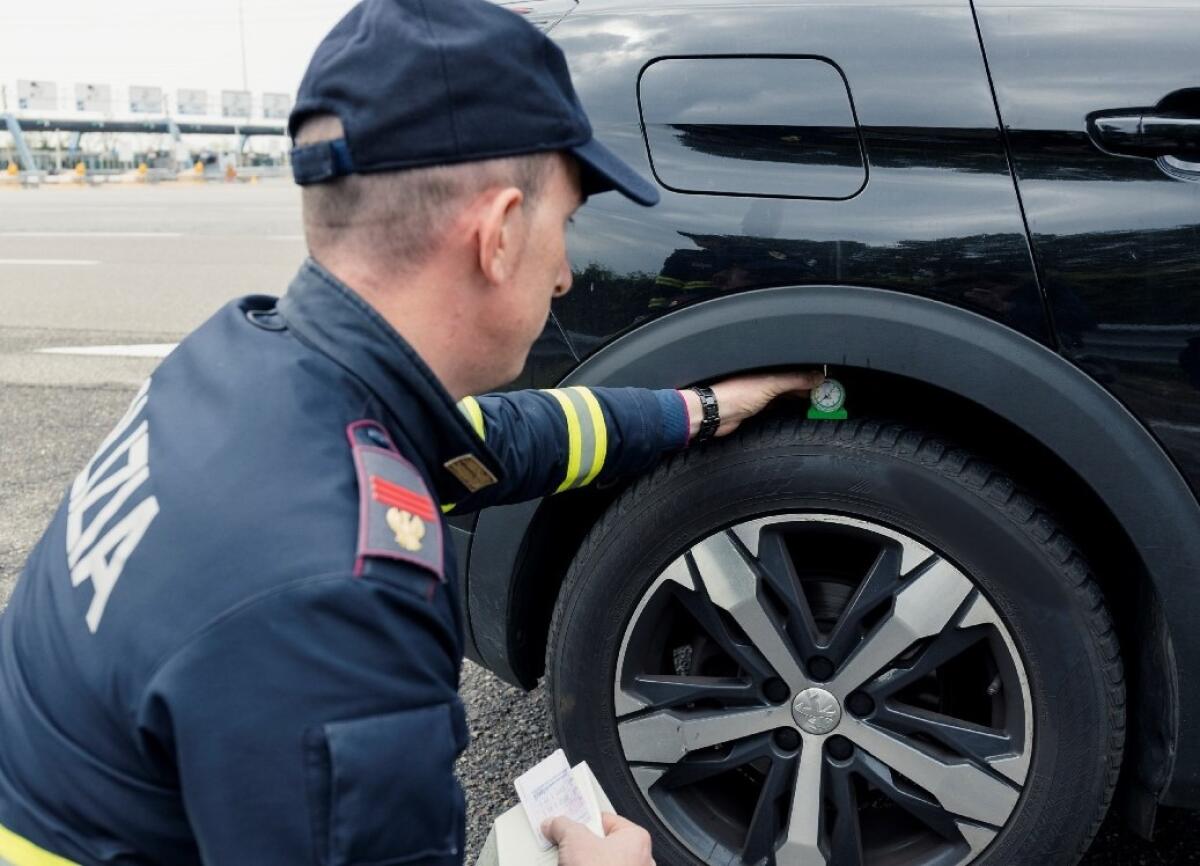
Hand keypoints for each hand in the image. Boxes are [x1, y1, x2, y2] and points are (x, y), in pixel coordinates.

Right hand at [545, 812, 654, 865]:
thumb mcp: (575, 840)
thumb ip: (564, 826)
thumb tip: (554, 824)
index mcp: (636, 839)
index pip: (605, 820)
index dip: (582, 821)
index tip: (567, 823)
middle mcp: (638, 860)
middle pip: (599, 845)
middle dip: (579, 847)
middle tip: (562, 845)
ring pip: (598, 865)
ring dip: (579, 864)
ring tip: (564, 863)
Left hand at [681, 370, 824, 439]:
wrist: (715, 414)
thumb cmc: (735, 394)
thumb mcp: (770, 384)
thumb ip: (795, 380)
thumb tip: (817, 376)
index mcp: (766, 364)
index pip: (793, 364)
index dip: (809, 369)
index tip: (825, 376)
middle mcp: (763, 376)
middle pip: (791, 378)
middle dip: (807, 383)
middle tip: (826, 390)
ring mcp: (760, 390)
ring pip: (786, 391)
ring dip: (800, 394)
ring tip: (818, 398)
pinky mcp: (757, 406)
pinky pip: (778, 403)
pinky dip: (789, 404)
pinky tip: (799, 406)